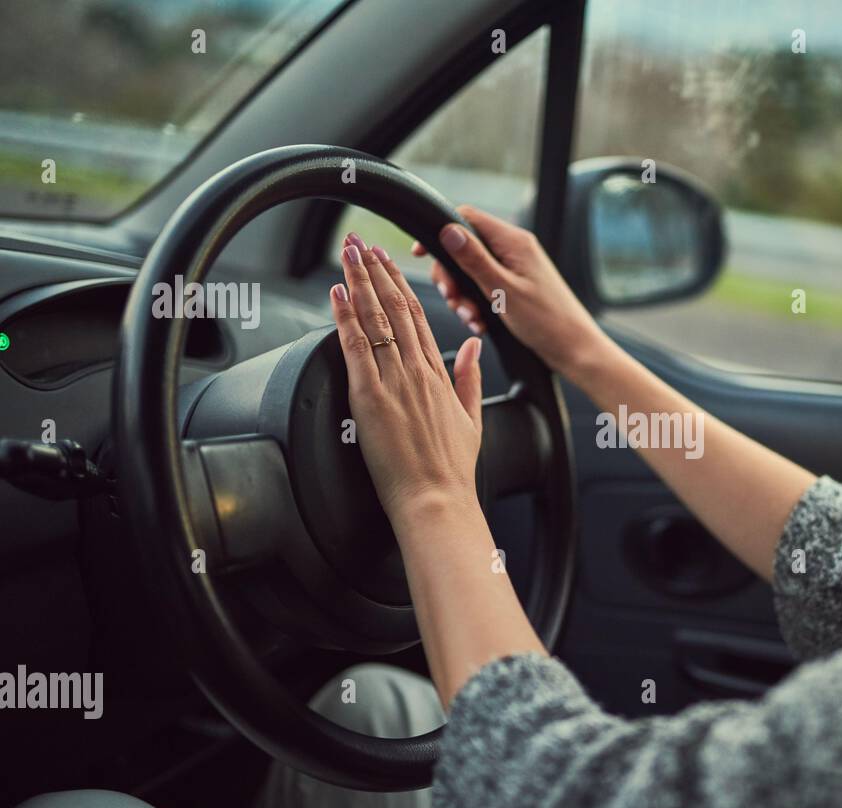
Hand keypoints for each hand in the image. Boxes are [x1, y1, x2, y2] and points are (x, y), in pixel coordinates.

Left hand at [329, 234, 482, 529]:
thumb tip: (469, 347)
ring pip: (375, 319)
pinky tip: (338, 292)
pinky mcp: (370, 397)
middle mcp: (417, 371)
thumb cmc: (450, 469)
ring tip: (347, 253)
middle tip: (361, 242)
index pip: (417, 317)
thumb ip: (468, 379)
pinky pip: (356, 346)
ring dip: (359, 282)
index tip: (387, 262)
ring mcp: (394, 382)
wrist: (438, 498)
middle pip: (394, 308)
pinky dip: (346, 316)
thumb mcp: (471, 419)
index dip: (399, 285)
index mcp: (438, 376)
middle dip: (376, 271)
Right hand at [414, 205, 608, 379]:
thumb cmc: (547, 321)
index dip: (440, 232)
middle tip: (454, 300)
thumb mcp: (503, 290)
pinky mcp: (515, 286)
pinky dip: (477, 305)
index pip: (466, 218)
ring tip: (472, 320)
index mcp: (513, 242)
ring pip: (472, 272)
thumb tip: (447, 230)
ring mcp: (515, 268)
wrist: (574, 349)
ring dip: (464, 297)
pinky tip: (481, 324)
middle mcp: (514, 249)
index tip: (421, 254)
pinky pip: (484, 288)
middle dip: (452, 276)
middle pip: (465, 248)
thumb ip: (474, 260)